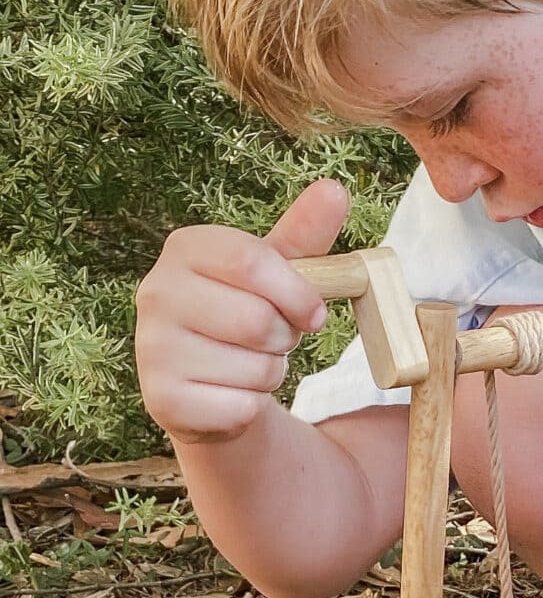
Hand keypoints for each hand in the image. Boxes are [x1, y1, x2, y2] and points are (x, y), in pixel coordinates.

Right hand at [134, 179, 349, 444]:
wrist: (207, 381)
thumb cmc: (246, 311)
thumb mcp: (277, 272)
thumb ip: (305, 233)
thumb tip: (335, 190)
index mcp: (184, 249)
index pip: (251, 261)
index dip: (296, 292)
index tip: (314, 313)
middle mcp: (156, 293)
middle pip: (256, 319)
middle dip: (283, 337)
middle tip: (270, 338)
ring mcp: (153, 348)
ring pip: (254, 368)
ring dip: (269, 373)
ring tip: (247, 362)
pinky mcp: (161, 401)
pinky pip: (241, 407)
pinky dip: (251, 406)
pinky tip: (230, 392)